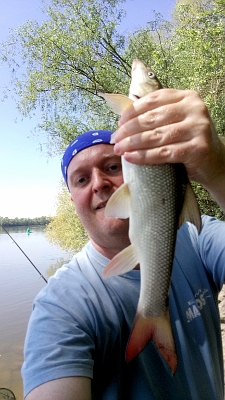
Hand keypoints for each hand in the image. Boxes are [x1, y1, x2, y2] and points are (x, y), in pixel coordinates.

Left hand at [113, 88, 224, 210]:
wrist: (214, 162)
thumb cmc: (189, 141)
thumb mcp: (176, 121)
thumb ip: (157, 116)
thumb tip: (122, 122)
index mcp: (187, 97)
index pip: (153, 100)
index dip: (132, 112)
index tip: (118, 123)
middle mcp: (195, 109)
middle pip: (152, 118)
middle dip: (129, 130)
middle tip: (115, 140)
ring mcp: (198, 128)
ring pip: (156, 136)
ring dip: (133, 144)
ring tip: (119, 150)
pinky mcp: (197, 149)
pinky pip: (164, 153)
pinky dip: (144, 156)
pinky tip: (131, 158)